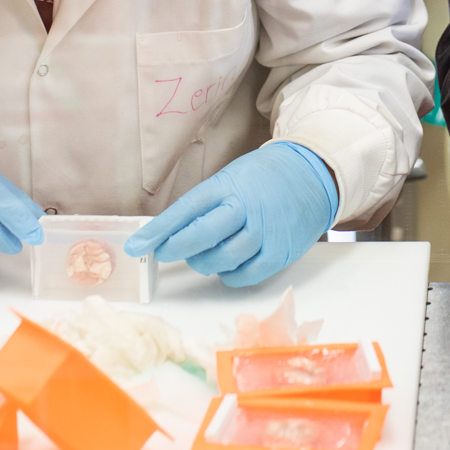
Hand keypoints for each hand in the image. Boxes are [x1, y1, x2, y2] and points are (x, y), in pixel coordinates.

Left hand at [124, 141, 337, 287]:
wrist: (313, 174)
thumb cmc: (264, 178)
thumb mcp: (231, 178)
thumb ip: (205, 204)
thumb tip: (170, 232)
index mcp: (228, 186)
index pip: (186, 210)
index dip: (158, 231)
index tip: (136, 246)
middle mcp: (245, 209)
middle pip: (201, 237)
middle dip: (176, 248)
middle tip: (165, 252)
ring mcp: (264, 233)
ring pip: (221, 260)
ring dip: (204, 262)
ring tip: (204, 254)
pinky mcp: (279, 253)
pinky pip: (244, 275)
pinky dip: (229, 274)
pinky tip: (227, 265)